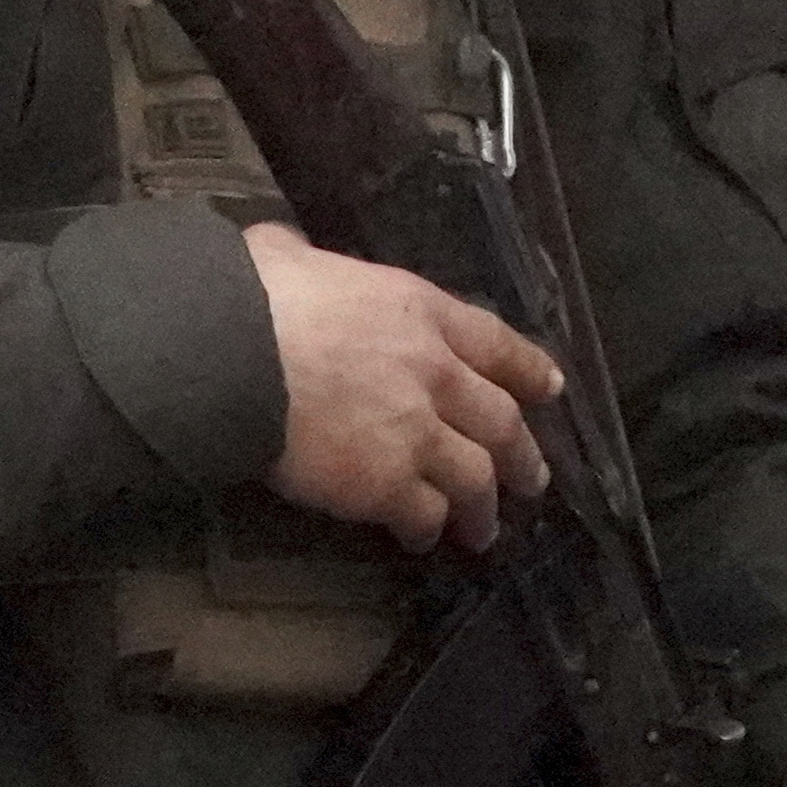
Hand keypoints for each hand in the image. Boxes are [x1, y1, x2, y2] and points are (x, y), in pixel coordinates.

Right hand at [242, 222, 561, 553]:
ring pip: (475, 477)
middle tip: (534, 479)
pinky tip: (423, 539)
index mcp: (420, 311)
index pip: (495, 343)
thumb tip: (280, 247)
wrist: (235, 356)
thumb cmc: (258, 295)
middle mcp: (435, 373)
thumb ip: (303, 255)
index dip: (528, 369)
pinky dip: (429, 528)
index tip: (551, 389)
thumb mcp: (292, 255)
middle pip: (500, 420)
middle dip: (522, 454)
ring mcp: (417, 433)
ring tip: (484, 530)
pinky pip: (425, 513)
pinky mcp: (387, 485)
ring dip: (484, 508)